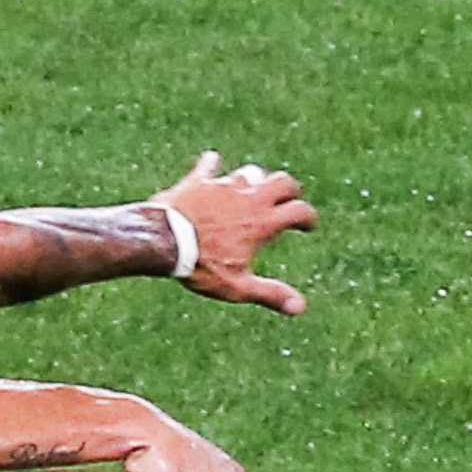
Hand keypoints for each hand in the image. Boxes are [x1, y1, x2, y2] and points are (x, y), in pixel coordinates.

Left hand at [151, 151, 316, 314]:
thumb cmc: (201, 266)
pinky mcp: (200, 180)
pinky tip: (212, 164)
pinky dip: (212, 165)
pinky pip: (209, 165)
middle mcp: (249, 198)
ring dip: (256, 180)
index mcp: (263, 223)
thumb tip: (300, 308)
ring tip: (254, 189)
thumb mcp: (237, 286)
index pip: (299, 211)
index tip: (307, 226)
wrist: (164, 241)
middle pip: (283, 181)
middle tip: (288, 200)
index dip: (308, 218)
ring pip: (250, 173)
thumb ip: (270, 293)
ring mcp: (224, 186)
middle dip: (290, 189)